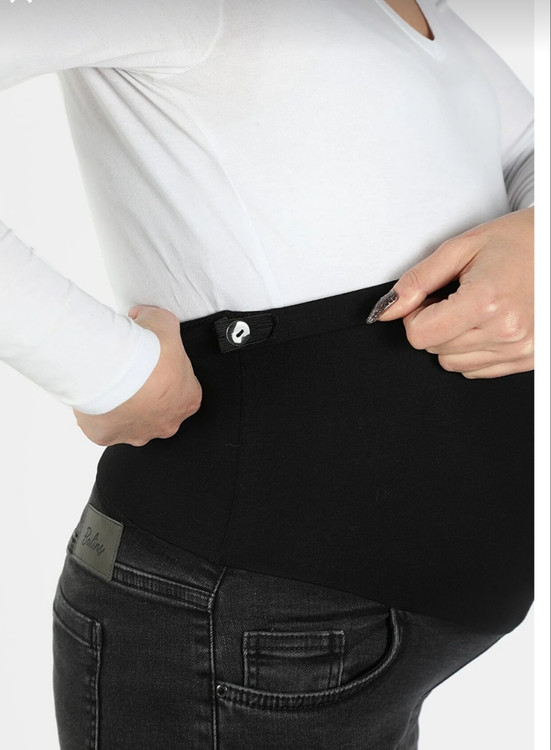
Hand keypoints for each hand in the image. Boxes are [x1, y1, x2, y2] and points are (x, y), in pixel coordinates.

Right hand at [73, 306, 201, 445]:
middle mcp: (166, 423)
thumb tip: (141, 315)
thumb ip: (157, 319)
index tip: (150, 361)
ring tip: (109, 381)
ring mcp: (137, 434)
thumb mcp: (163, 321)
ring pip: (130, 421)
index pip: (182, 389)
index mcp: (187, 400)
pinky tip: (93, 394)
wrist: (114, 367)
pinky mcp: (108, 437)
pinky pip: (103, 427)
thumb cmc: (147, 349)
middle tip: (128, 371)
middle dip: (144, 393)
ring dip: (121, 405)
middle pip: (157, 410)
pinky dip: (97, 413)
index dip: (165, 372)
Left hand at [367, 207, 533, 377]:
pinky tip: (490, 323)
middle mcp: (505, 331)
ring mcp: (520, 349)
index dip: (415, 314)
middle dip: (435, 322)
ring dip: (453, 338)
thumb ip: (417, 281)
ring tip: (477, 307)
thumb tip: (386, 309)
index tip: (431, 297)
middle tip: (458, 295)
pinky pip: (477, 370)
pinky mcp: (529, 359)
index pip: (419, 334)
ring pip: (453, 363)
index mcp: (486, 301)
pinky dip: (474, 350)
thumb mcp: (461, 248)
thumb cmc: (521, 241)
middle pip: (434, 349)